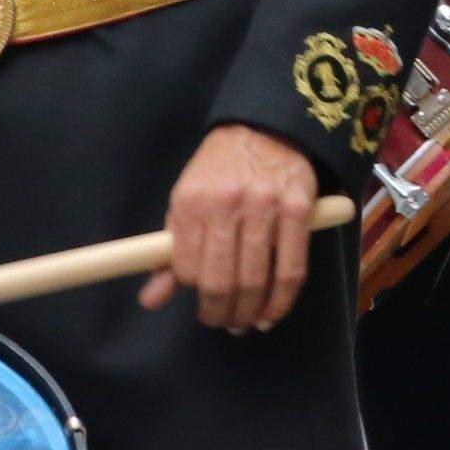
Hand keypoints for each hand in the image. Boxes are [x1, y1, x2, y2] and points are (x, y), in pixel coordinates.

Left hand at [138, 123, 318, 333]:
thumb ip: (168, 253)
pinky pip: (291, 270)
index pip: (187, 268)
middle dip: (219, 313)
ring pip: (255, 279)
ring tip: (244, 323)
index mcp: (191, 202)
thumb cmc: (219, 171)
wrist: (265, 126)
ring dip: (248, 313)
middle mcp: (226, 204)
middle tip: (223, 323)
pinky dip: (280, 302)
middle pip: (220, 280)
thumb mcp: (185, 203)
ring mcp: (265, 206)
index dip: (194, 293)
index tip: (201, 304)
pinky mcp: (299, 209)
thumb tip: (150, 301)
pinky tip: (271, 315)